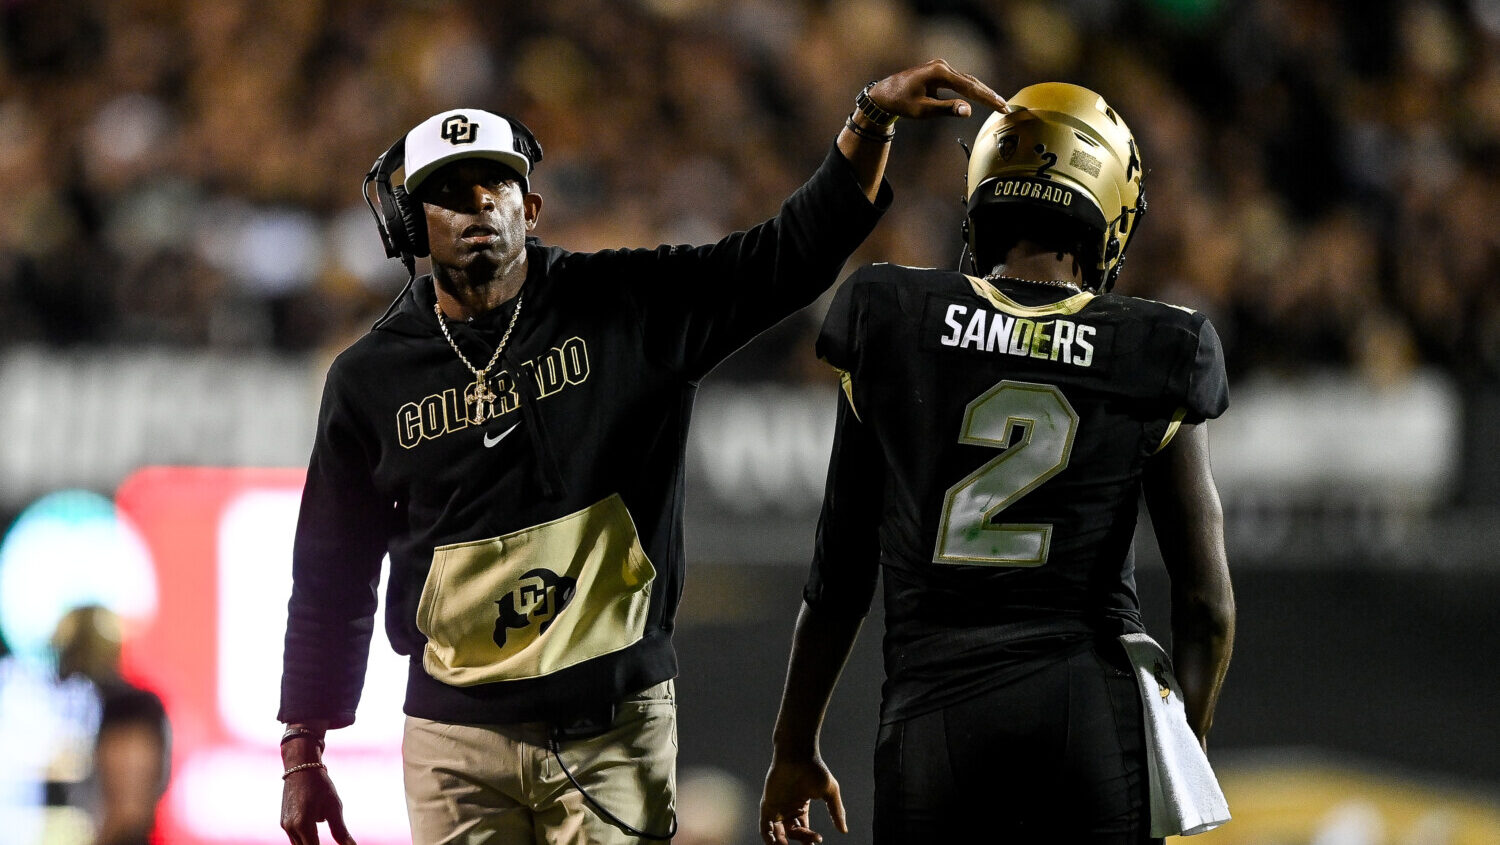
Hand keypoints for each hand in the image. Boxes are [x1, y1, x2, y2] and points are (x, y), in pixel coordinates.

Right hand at [281, 764, 354, 844]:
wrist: (302, 767)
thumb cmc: (321, 786)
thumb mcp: (334, 807)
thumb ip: (341, 832)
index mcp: (302, 824)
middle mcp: (290, 827)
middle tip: (337, 841)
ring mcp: (285, 825)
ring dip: (312, 843)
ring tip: (322, 828)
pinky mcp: (284, 822)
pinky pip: (296, 837)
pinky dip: (307, 837)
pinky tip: (316, 826)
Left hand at [760, 756, 845, 844]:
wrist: (798, 754)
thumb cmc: (814, 768)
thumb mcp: (830, 792)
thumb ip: (836, 811)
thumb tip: (844, 830)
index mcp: (801, 805)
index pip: (803, 828)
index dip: (809, 837)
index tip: (818, 839)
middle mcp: (788, 807)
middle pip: (792, 832)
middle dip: (801, 840)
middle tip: (810, 843)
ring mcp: (777, 806)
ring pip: (776, 833)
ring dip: (781, 844)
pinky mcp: (768, 805)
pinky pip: (765, 827)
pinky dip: (769, 838)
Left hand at [869, 58, 1008, 119]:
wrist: (884, 94)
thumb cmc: (901, 103)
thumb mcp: (923, 110)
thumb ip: (946, 109)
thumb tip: (968, 111)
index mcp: (939, 74)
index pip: (969, 87)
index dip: (987, 99)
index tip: (1001, 107)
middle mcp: (943, 66)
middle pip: (972, 82)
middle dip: (989, 95)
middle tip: (1005, 107)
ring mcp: (941, 67)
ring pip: (967, 80)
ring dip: (982, 92)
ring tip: (998, 103)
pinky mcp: (939, 72)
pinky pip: (960, 81)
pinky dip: (972, 89)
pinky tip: (981, 97)